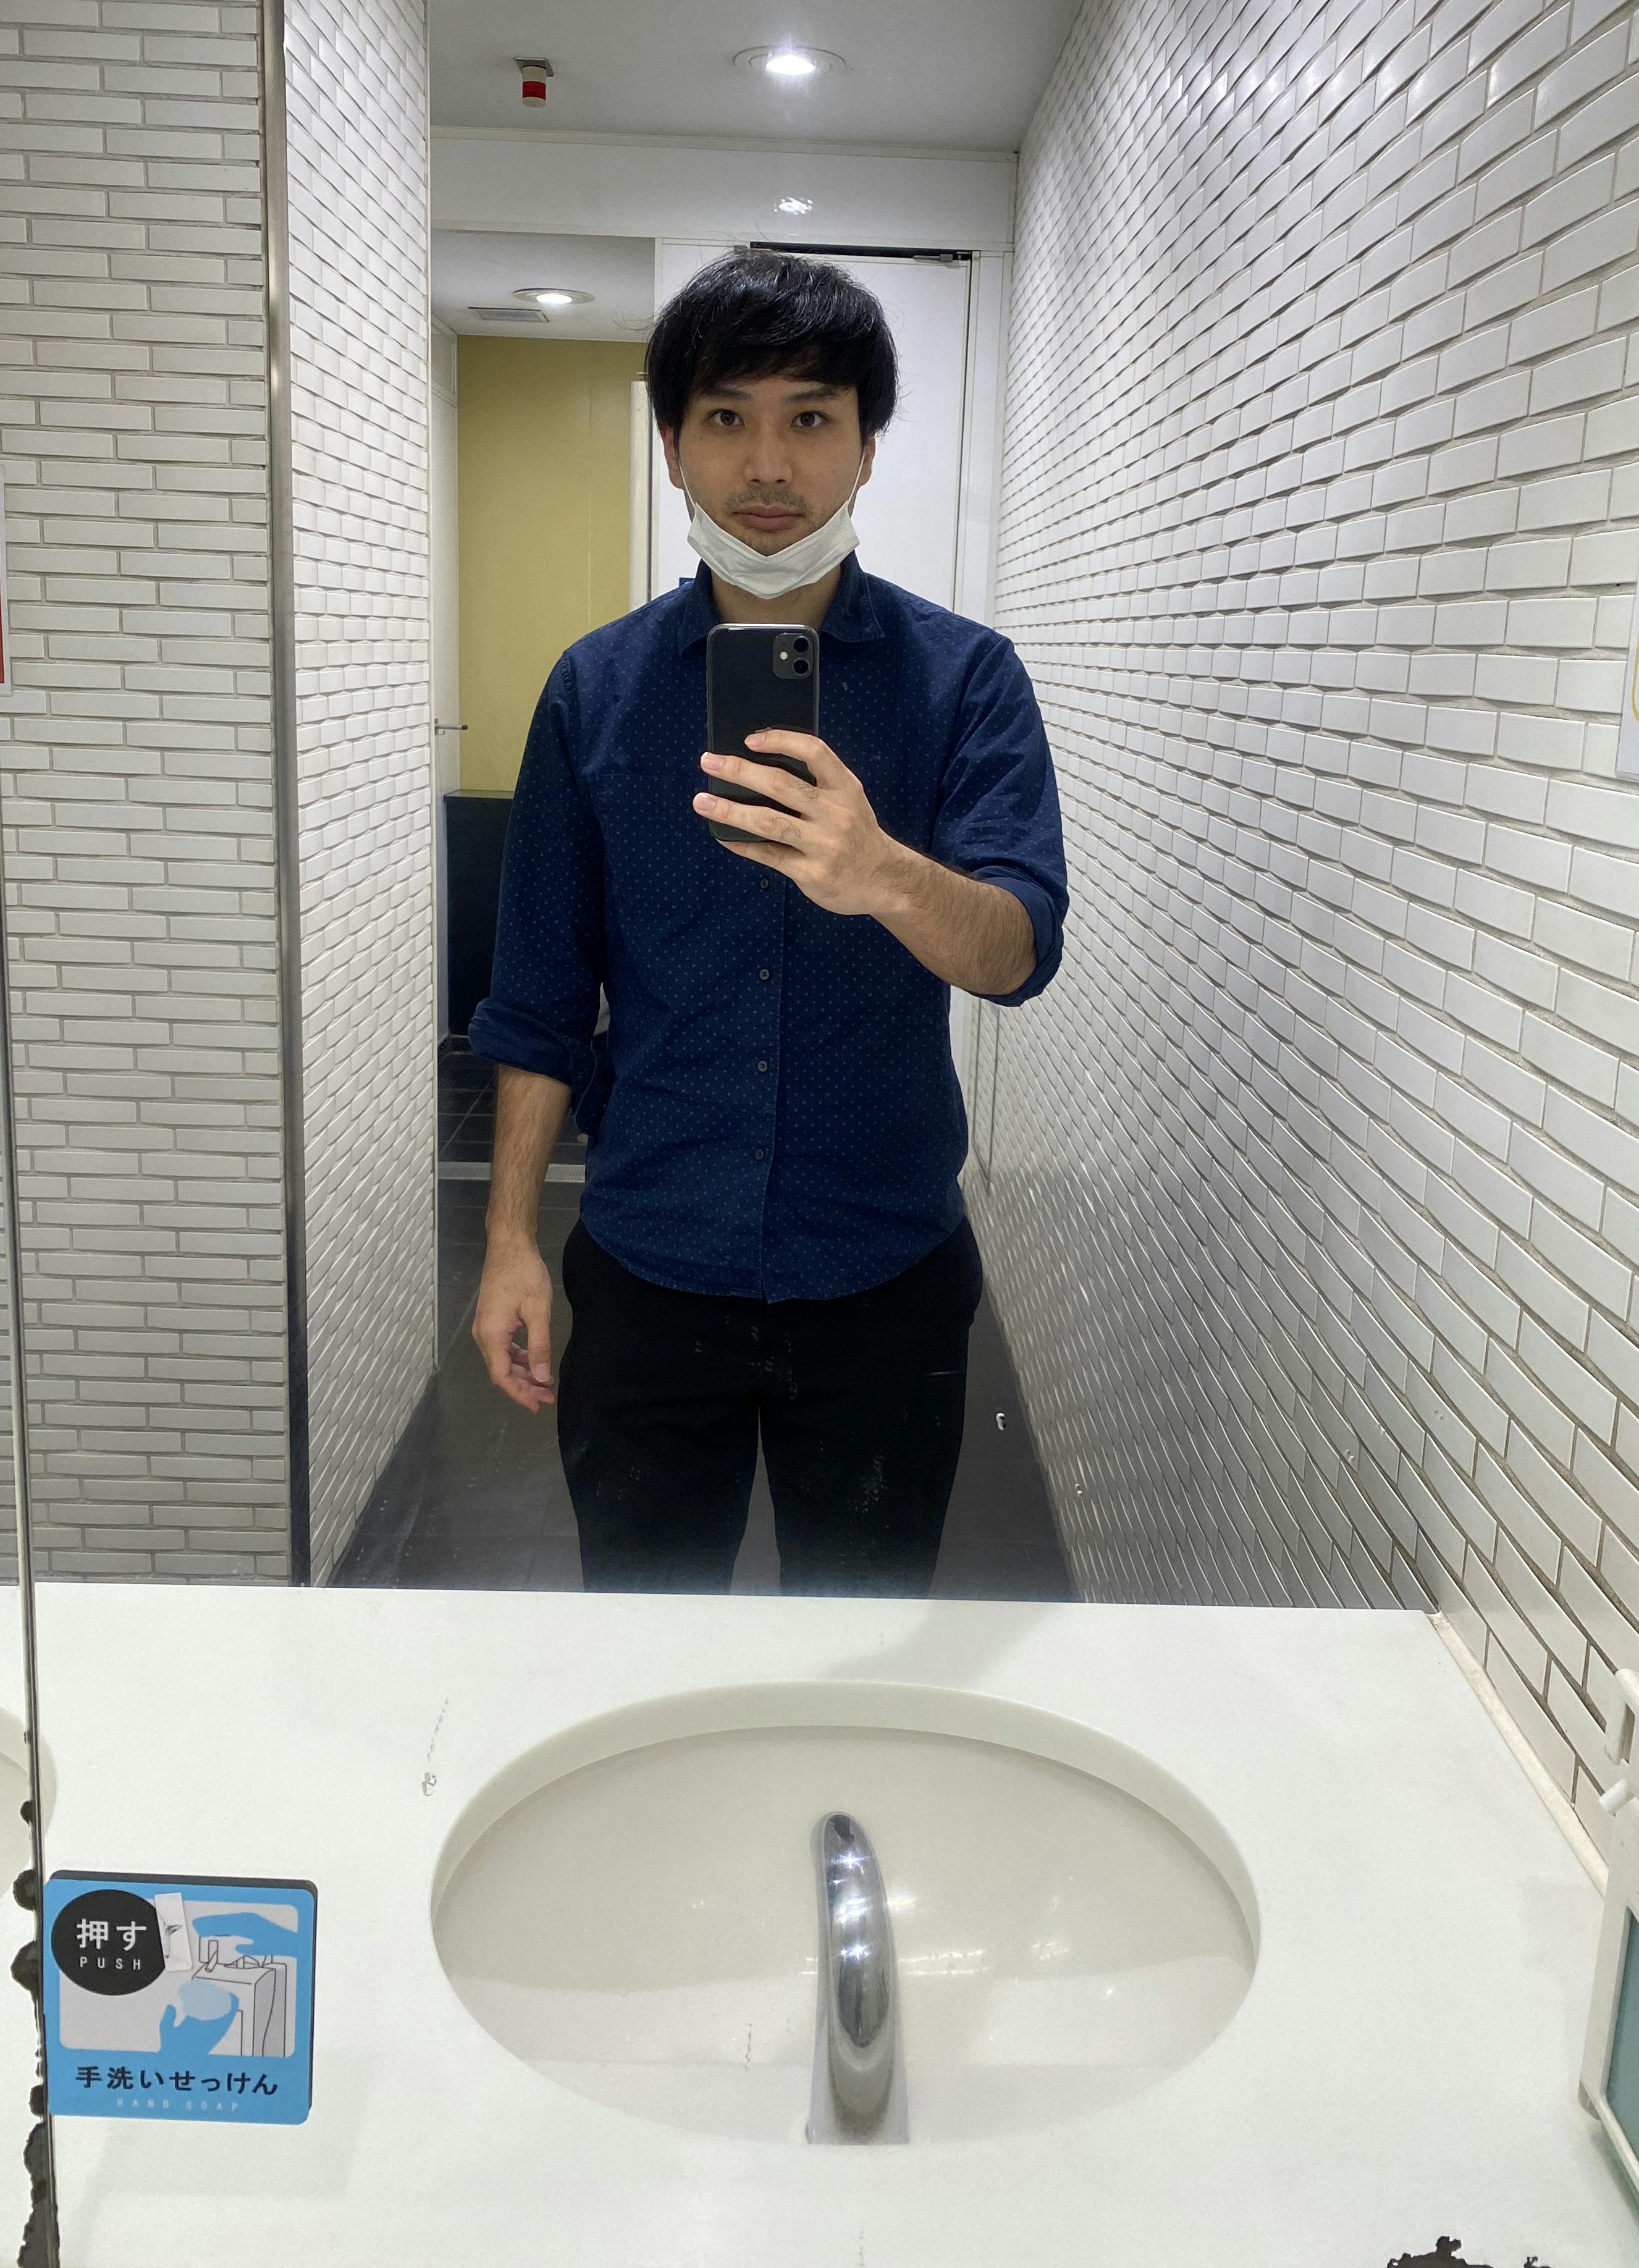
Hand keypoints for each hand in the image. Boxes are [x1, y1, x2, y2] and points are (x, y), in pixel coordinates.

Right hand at [472, 1240, 555, 1411]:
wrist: (509, 1245)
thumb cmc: (525, 1274)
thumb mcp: (538, 1311)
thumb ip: (539, 1346)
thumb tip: (541, 1378)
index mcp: (492, 1335)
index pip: (502, 1376)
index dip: (520, 1394)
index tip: (539, 1405)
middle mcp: (483, 1335)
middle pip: (501, 1371)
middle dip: (524, 1387)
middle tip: (548, 1397)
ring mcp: (485, 1327)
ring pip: (502, 1360)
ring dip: (522, 1373)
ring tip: (544, 1383)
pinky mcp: (491, 1319)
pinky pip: (503, 1348)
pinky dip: (518, 1358)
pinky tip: (534, 1361)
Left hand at [693, 732, 911, 917]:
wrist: (885, 880)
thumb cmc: (857, 834)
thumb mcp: (849, 798)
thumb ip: (817, 782)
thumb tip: (760, 766)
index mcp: (845, 787)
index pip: (813, 752)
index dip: (780, 740)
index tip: (750, 739)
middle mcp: (836, 813)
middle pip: (781, 784)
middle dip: (739, 771)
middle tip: (709, 762)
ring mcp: (824, 845)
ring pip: (768, 821)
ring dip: (730, 810)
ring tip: (702, 802)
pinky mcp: (812, 873)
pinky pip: (768, 855)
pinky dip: (741, 844)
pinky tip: (723, 835)